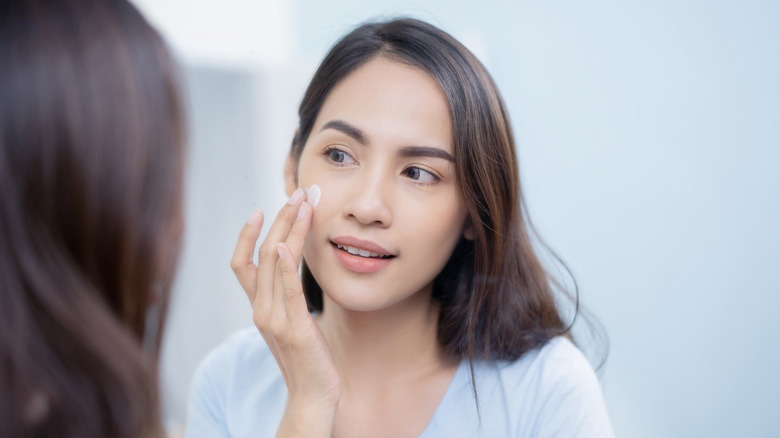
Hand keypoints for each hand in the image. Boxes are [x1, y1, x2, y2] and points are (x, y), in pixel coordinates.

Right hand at [230, 188, 339, 436]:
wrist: (312, 395)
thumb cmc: (307, 356)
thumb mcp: (291, 321)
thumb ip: (286, 296)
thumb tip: (293, 266)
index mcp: (259, 307)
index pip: (242, 264)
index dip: (247, 235)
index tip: (261, 208)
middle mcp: (261, 310)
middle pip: (262, 255)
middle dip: (279, 220)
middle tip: (297, 194)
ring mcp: (276, 319)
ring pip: (275, 264)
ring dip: (290, 230)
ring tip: (304, 205)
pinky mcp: (296, 328)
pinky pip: (288, 292)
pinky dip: (287, 267)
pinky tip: (292, 245)